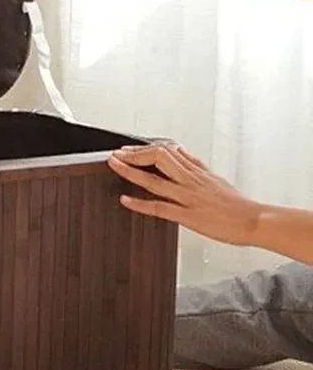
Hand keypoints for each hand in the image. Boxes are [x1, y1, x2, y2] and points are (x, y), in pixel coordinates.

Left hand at [107, 142, 261, 246]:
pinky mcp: (188, 215)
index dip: (144, 150)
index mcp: (196, 172)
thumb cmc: (237, 204)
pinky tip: (125, 200)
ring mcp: (188, 197)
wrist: (255, 221)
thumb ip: (195, 164)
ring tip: (114, 166)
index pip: (166, 152)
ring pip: (155, 180)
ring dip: (131, 172)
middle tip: (115, 154)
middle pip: (158, 159)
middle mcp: (190, 181)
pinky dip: (140, 204)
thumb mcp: (215, 177)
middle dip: (134, 155)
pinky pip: (160, 208)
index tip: (128, 149)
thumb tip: (182, 151)